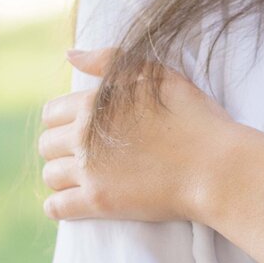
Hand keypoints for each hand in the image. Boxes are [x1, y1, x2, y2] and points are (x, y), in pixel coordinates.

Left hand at [39, 47, 238, 224]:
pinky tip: (72, 204)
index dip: (64, 122)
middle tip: (84, 157)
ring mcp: (89, 170)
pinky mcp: (99, 202)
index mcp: (94, 103)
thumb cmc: (195, 119)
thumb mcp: (158, 74)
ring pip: (50, 175)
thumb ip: (109, 60)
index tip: (82, 131)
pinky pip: (57, 207)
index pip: (52, 113)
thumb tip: (69, 54)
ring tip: (84, 180)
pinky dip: (58, 207)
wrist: (217, 167)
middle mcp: (83, 135)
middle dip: (61, 150)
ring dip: (62, 178)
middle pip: (46, 145)